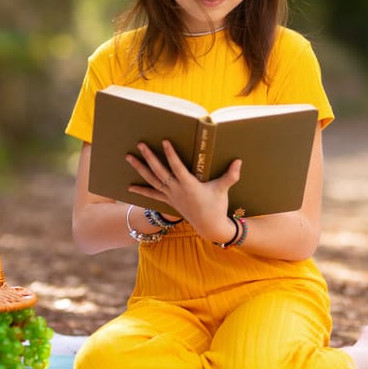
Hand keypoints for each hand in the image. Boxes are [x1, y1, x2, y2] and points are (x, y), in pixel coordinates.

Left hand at [125, 140, 241, 238]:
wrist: (209, 226)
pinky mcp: (168, 201)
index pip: (177, 167)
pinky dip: (141, 190)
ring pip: (152, 180)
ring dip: (140, 169)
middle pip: (159, 171)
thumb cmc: (217, 207)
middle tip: (140, 144)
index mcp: (189, 185)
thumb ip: (230, 175)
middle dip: (149, 157)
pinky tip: (129, 186)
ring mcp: (170, 196)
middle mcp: (176, 190)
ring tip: (129, 158)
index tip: (164, 141)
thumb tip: (238, 161)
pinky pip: (152, 194)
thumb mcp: (223, 190)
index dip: (171, 154)